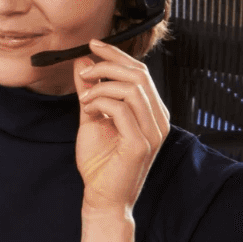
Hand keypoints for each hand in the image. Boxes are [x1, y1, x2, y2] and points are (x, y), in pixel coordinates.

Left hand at [74, 40, 169, 218]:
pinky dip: (100, 101)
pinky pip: (121, 108)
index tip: (93, 44)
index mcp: (152, 113)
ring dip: (101, 85)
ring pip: (131, 88)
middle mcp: (159, 120)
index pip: (141, 72)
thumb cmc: (100, 163)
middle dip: (107, 64)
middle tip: (84, 69)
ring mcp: (153, 132)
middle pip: (139, 75)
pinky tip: (89, 108)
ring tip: (84, 97)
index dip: (117, 55)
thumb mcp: (92, 117)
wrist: (102, 197)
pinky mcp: (141, 144)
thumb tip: (84, 61)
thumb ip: (90, 90)